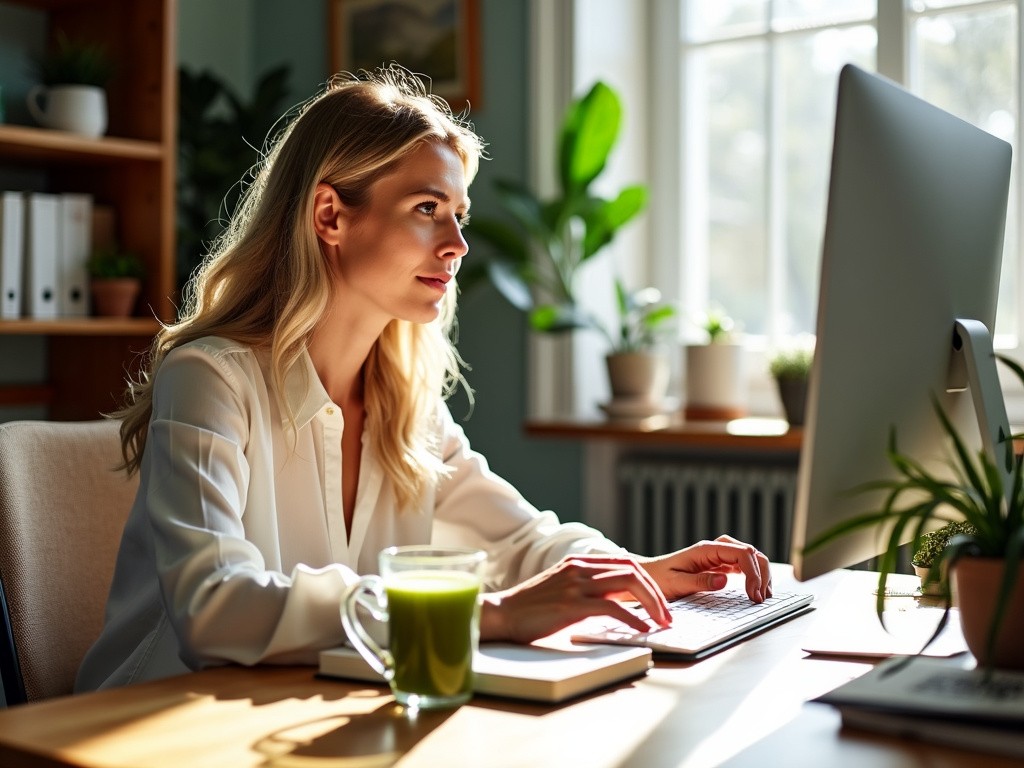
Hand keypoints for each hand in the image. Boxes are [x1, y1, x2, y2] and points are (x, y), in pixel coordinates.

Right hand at [479, 554, 671, 642]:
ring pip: (628, 582)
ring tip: (662, 623)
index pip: (625, 562)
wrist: (501, 614)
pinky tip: (642, 629)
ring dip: (652, 604)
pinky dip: (633, 617)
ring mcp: (575, 584)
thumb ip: (587, 589)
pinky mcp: (571, 603)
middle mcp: (579, 568)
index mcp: (578, 562)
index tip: (659, 603)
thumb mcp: (563, 591)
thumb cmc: (531, 609)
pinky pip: (612, 605)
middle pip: (633, 570)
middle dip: (657, 593)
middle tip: (667, 616)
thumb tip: (619, 601)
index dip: (648, 582)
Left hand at [639, 534, 772, 603]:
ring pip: (750, 557)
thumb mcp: (675, 583)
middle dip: (761, 574)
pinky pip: (743, 565)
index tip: (753, 594)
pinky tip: (756, 590)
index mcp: (705, 550)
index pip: (741, 553)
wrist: (648, 575)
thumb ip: (699, 582)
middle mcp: (715, 549)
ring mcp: (718, 556)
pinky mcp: (719, 564)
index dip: (753, 573)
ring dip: (761, 574)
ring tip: (762, 596)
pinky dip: (754, 576)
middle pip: (751, 552)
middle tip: (759, 598)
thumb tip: (724, 580)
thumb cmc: (658, 579)